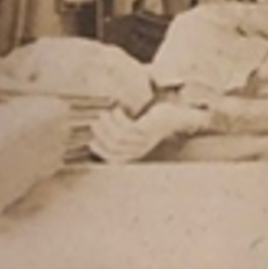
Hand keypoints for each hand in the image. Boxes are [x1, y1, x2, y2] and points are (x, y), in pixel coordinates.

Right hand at [89, 103, 209, 163]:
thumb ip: (123, 134)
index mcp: (134, 154)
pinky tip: (117, 110)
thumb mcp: (137, 132)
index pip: (113, 159)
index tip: (91, 141)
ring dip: (107, 124)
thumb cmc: (153, 123)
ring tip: (104, 114)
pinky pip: (126, 127)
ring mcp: (143, 141)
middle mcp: (139, 150)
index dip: (100, 151)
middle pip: (113, 147)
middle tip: (96, 121)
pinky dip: (117, 118)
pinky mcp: (147, 130)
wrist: (176, 118)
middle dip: (101, 134)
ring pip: (117, 137)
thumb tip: (102, 130)